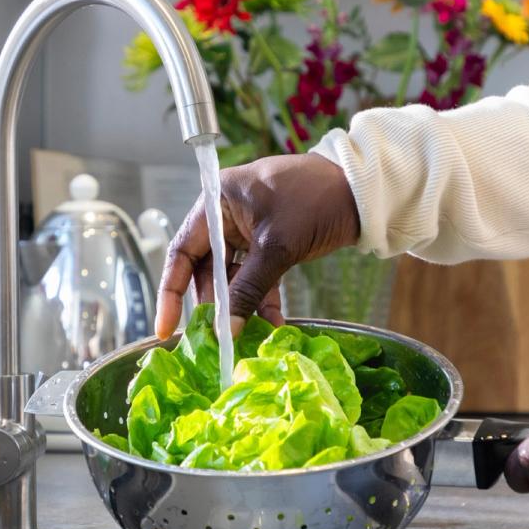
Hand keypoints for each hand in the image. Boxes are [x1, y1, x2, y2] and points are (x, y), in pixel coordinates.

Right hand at [155, 152, 359, 338]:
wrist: (363, 190)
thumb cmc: (315, 201)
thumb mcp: (277, 246)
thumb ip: (248, 288)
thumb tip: (226, 329)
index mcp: (216, 201)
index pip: (182, 251)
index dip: (171, 292)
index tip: (165, 328)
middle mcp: (226, 215)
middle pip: (206, 269)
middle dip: (214, 304)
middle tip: (216, 337)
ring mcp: (249, 230)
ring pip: (233, 277)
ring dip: (241, 306)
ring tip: (245, 336)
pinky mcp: (271, 244)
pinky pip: (257, 277)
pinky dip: (263, 300)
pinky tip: (272, 325)